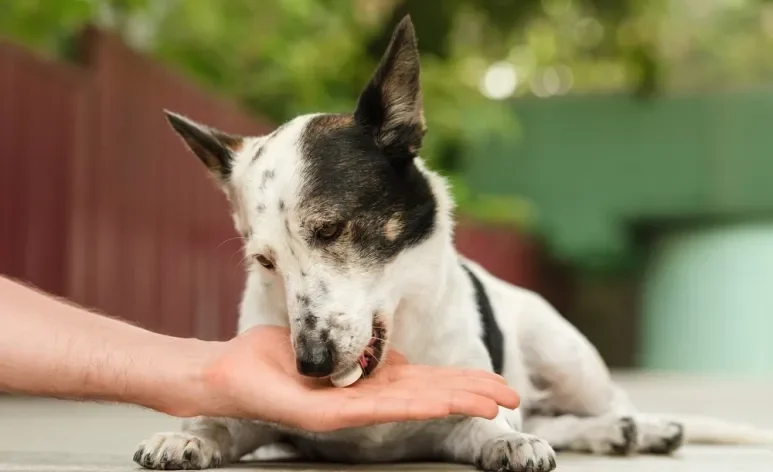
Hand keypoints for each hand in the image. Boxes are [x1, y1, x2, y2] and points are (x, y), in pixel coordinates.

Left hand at [195, 325, 519, 431]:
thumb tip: (377, 337)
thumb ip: (355, 346)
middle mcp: (367, 398)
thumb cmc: (271, 356)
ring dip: (454, 403)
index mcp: (369, 382)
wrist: (226, 373)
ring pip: (412, 406)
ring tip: (493, 404)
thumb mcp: (326, 343)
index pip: (425, 384)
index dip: (461, 382)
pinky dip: (413, 406)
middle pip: (430, 396)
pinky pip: (377, 408)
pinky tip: (441, 404)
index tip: (494, 382)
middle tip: (511, 397)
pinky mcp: (329, 415)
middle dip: (471, 395)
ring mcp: (351, 410)